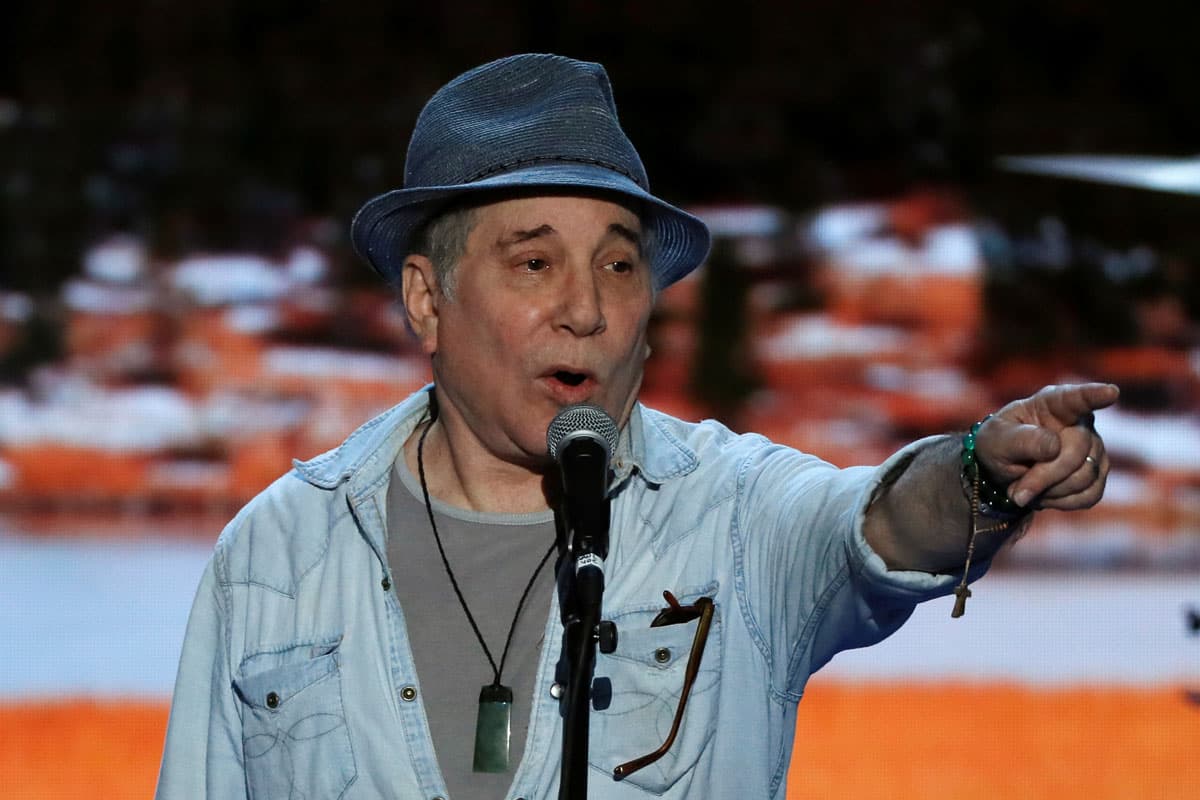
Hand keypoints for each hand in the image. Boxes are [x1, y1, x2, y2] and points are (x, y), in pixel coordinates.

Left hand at [974, 383, 1119, 509]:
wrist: (1004, 469)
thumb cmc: (1000, 444)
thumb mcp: (996, 440)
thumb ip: (1022, 440)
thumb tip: (1054, 447)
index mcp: (1052, 404)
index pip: (1076, 398)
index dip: (1094, 395)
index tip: (1110, 392)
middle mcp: (1080, 422)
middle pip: (1077, 452)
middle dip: (1044, 476)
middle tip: (1017, 490)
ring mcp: (1094, 447)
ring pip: (1085, 476)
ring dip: (1050, 490)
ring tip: (1027, 486)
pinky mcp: (1098, 473)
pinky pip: (1090, 495)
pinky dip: (1062, 501)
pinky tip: (1045, 494)